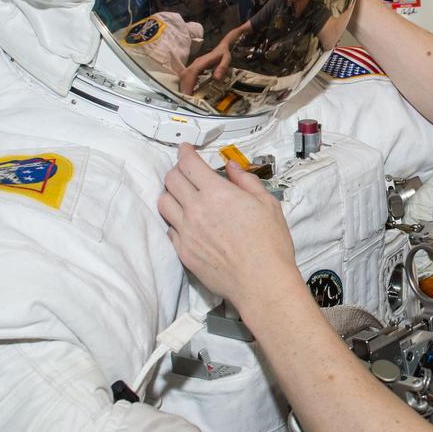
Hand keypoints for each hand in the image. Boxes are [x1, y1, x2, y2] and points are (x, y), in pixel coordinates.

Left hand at [158, 144, 294, 305]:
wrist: (261, 282)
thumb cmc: (269, 246)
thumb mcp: (267, 204)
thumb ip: (245, 181)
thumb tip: (232, 168)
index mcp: (217, 194)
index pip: (189, 164)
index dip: (185, 152)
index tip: (186, 150)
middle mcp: (196, 210)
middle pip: (171, 180)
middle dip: (178, 171)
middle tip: (187, 172)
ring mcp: (186, 232)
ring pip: (163, 203)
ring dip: (172, 194)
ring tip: (184, 196)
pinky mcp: (183, 251)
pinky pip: (169, 229)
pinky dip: (175, 220)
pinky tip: (188, 222)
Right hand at [178, 43, 232, 95]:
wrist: (221, 48)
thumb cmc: (223, 54)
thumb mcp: (226, 60)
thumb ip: (222, 68)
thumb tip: (216, 78)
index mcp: (202, 61)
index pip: (192, 72)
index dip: (188, 83)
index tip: (188, 93)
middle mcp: (196, 63)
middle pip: (185, 75)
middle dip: (184, 88)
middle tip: (186, 99)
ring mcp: (194, 65)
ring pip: (184, 76)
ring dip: (184, 87)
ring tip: (187, 97)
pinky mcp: (194, 69)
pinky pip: (186, 77)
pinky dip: (186, 85)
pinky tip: (189, 92)